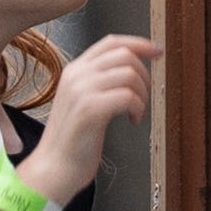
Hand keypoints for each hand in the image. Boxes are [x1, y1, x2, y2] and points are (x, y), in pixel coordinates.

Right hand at [32, 29, 151, 185]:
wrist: (53, 169)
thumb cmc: (71, 141)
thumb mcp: (81, 101)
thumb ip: (99, 82)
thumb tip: (131, 69)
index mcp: (74, 70)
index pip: (110, 42)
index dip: (139, 43)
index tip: (157, 51)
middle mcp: (76, 75)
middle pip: (124, 54)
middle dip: (144, 74)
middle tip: (144, 95)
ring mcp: (81, 91)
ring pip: (129, 73)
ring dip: (142, 94)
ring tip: (136, 111)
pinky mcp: (90, 110)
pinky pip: (128, 96)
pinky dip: (138, 108)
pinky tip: (132, 120)